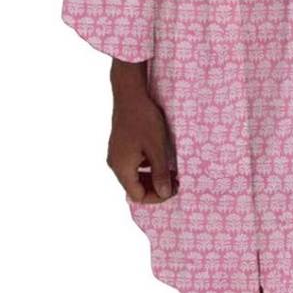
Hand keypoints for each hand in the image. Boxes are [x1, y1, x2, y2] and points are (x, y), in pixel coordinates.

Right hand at [106, 59, 177, 203]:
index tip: (174, 188)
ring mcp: (116, 154)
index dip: (157, 196)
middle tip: (176, 180)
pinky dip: (147, 166)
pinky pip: (133, 164)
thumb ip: (161, 173)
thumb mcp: (157, 148)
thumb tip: (164, 193)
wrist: (130, 95)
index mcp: (122, 168)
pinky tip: (160, 158)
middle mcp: (115, 164)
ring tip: (171, 170)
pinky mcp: (120, 145)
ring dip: (152, 176)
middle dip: (156, 187)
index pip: (138, 195)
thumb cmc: (144, 120)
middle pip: (135, 187)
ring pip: (134, 176)